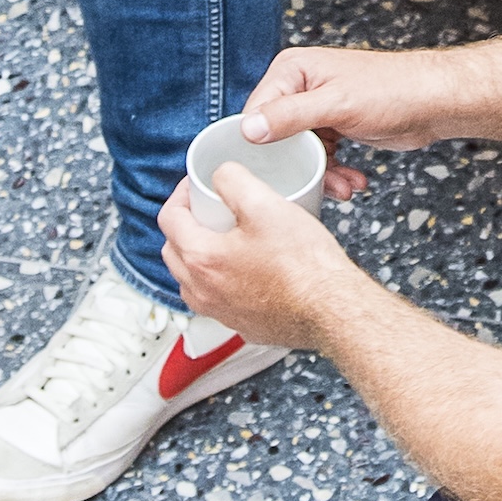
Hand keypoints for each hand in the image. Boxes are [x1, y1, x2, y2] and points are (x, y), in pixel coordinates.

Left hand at [157, 158, 357, 347]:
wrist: (332, 308)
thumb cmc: (304, 264)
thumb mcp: (265, 204)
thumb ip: (233, 181)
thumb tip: (220, 175)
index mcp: (202, 258)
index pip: (170, 219)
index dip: (180, 194)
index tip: (196, 186)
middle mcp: (204, 292)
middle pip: (174, 251)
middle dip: (184, 225)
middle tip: (206, 209)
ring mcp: (222, 313)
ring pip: (192, 281)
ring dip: (197, 257)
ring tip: (222, 239)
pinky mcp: (244, 325)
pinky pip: (218, 301)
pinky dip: (220, 282)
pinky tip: (245, 270)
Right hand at [238, 43, 455, 163]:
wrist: (434, 102)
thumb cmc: (392, 90)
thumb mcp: (336, 105)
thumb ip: (290, 116)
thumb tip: (248, 129)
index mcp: (292, 70)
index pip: (254, 113)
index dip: (259, 147)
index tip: (267, 176)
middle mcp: (299, 86)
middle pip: (276, 138)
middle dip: (298, 166)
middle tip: (315, 184)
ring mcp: (316, 108)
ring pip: (301, 152)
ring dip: (321, 174)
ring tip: (344, 187)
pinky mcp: (334, 126)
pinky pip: (322, 156)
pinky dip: (335, 172)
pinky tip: (353, 182)